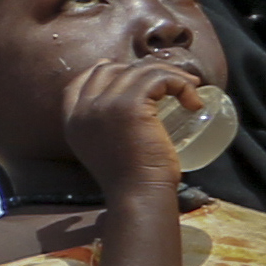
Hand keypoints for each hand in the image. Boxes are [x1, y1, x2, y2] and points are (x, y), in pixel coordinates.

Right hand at [56, 53, 207, 197]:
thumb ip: (103, 129)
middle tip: (170, 84)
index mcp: (72, 120)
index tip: (134, 77)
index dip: (108, 71)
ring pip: (139, 71)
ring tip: (189, 89)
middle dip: (141, 70)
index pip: (82, 79)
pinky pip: (157, 79)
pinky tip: (192, 100)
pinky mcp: (129, 106)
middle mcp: (83, 109)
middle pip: (110, 69)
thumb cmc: (129, 179)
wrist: (137, 195)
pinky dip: (180, 84)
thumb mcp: (102, 150)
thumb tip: (127, 110)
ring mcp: (104, 105)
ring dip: (169, 75)